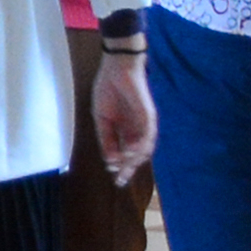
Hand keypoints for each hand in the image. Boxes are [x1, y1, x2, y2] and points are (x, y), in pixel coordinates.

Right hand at [93, 47, 153, 184]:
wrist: (115, 68)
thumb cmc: (107, 89)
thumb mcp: (101, 119)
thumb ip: (106, 139)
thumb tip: (109, 160)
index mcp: (125, 130)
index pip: (125, 153)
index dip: (120, 167)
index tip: (113, 178)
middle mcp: (137, 130)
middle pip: (136, 155)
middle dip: (128, 169)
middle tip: (120, 181)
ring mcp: (144, 124)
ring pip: (144, 148)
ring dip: (134, 160)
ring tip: (123, 168)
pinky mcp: (149, 116)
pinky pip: (148, 135)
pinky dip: (140, 146)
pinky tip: (130, 153)